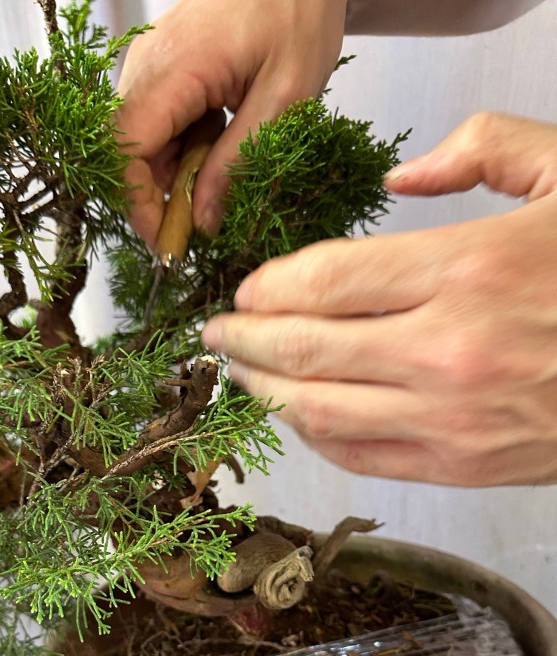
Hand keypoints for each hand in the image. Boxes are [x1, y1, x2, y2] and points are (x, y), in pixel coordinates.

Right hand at [115, 0, 345, 245]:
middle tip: (198, 224)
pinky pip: (154, 124)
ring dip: (170, 176)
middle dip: (155, 198)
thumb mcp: (284, 99)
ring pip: (138, 143)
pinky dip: (179, 151)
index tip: (170, 241)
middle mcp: (146, 66)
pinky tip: (214, 147)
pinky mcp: (161, 68)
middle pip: (125, 152)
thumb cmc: (298, 14)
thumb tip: (203, 222)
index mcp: (173, 70)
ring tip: (215, 179)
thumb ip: (236, 164)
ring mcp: (150, 64)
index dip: (139, 205)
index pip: (125, 151)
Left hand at [201, 112, 556, 486]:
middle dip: (242, 341)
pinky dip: (313, 435)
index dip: (266, 287)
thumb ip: (483, 149)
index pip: (323, 280)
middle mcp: (445, 351)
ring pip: (317, 410)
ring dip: (264, 391)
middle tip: (214, 335)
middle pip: (303, 348)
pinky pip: (358, 456)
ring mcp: (449, 419)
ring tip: (238, 373)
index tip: (243, 288)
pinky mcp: (458, 466)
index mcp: (466, 269)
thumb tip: (402, 173)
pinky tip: (295, 413)